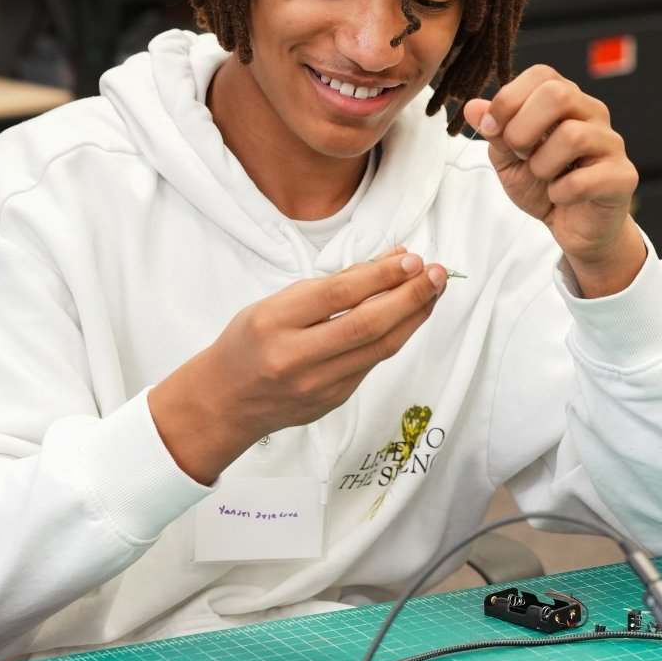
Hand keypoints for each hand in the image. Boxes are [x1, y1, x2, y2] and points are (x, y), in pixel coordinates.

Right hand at [149, 248, 447, 483]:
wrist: (224, 401)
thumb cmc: (248, 343)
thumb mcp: (276, 303)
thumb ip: (332, 285)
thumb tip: (389, 261)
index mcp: (274, 322)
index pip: (338, 295)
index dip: (381, 276)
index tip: (411, 258)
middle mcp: (296, 357)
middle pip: (366, 326)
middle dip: (409, 297)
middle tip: (436, 274)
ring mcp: (317, 385)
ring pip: (379, 349)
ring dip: (413, 317)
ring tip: (433, 291)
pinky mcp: (333, 401)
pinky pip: (371, 364)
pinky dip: (394, 337)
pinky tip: (408, 317)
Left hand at [462, 66, 643, 296]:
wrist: (574, 227)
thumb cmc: (544, 184)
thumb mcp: (507, 158)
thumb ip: (494, 132)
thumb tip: (473, 107)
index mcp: (566, 100)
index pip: (542, 75)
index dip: (509, 99)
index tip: (493, 129)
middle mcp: (593, 113)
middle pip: (558, 94)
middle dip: (523, 128)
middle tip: (520, 154)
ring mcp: (611, 143)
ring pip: (573, 136)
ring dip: (542, 164)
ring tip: (544, 177)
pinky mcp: (623, 177)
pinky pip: (583, 180)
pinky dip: (561, 193)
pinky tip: (561, 196)